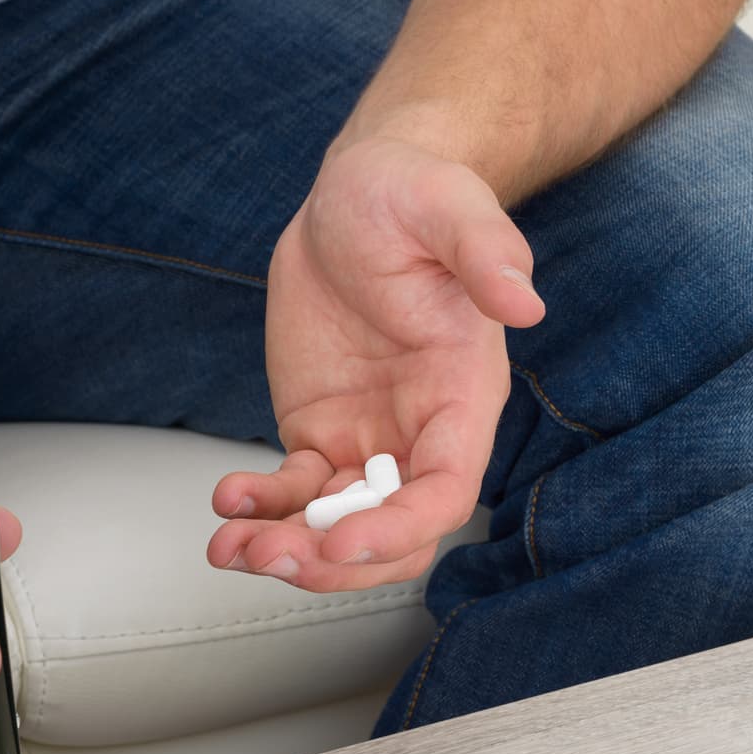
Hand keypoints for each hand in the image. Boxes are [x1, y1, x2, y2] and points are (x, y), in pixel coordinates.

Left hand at [207, 133, 543, 591]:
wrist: (358, 193)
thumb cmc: (411, 195)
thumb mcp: (447, 206)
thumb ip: (488, 252)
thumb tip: (525, 301)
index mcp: (463, 397)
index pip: (445, 492)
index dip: (397, 528)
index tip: (340, 540)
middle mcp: (420, 432)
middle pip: (391, 533)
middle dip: (333, 560)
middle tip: (270, 555)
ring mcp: (368, 438)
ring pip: (337, 526)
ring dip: (286, 548)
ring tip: (231, 546)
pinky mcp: (319, 432)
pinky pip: (293, 492)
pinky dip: (260, 509)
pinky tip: (227, 501)